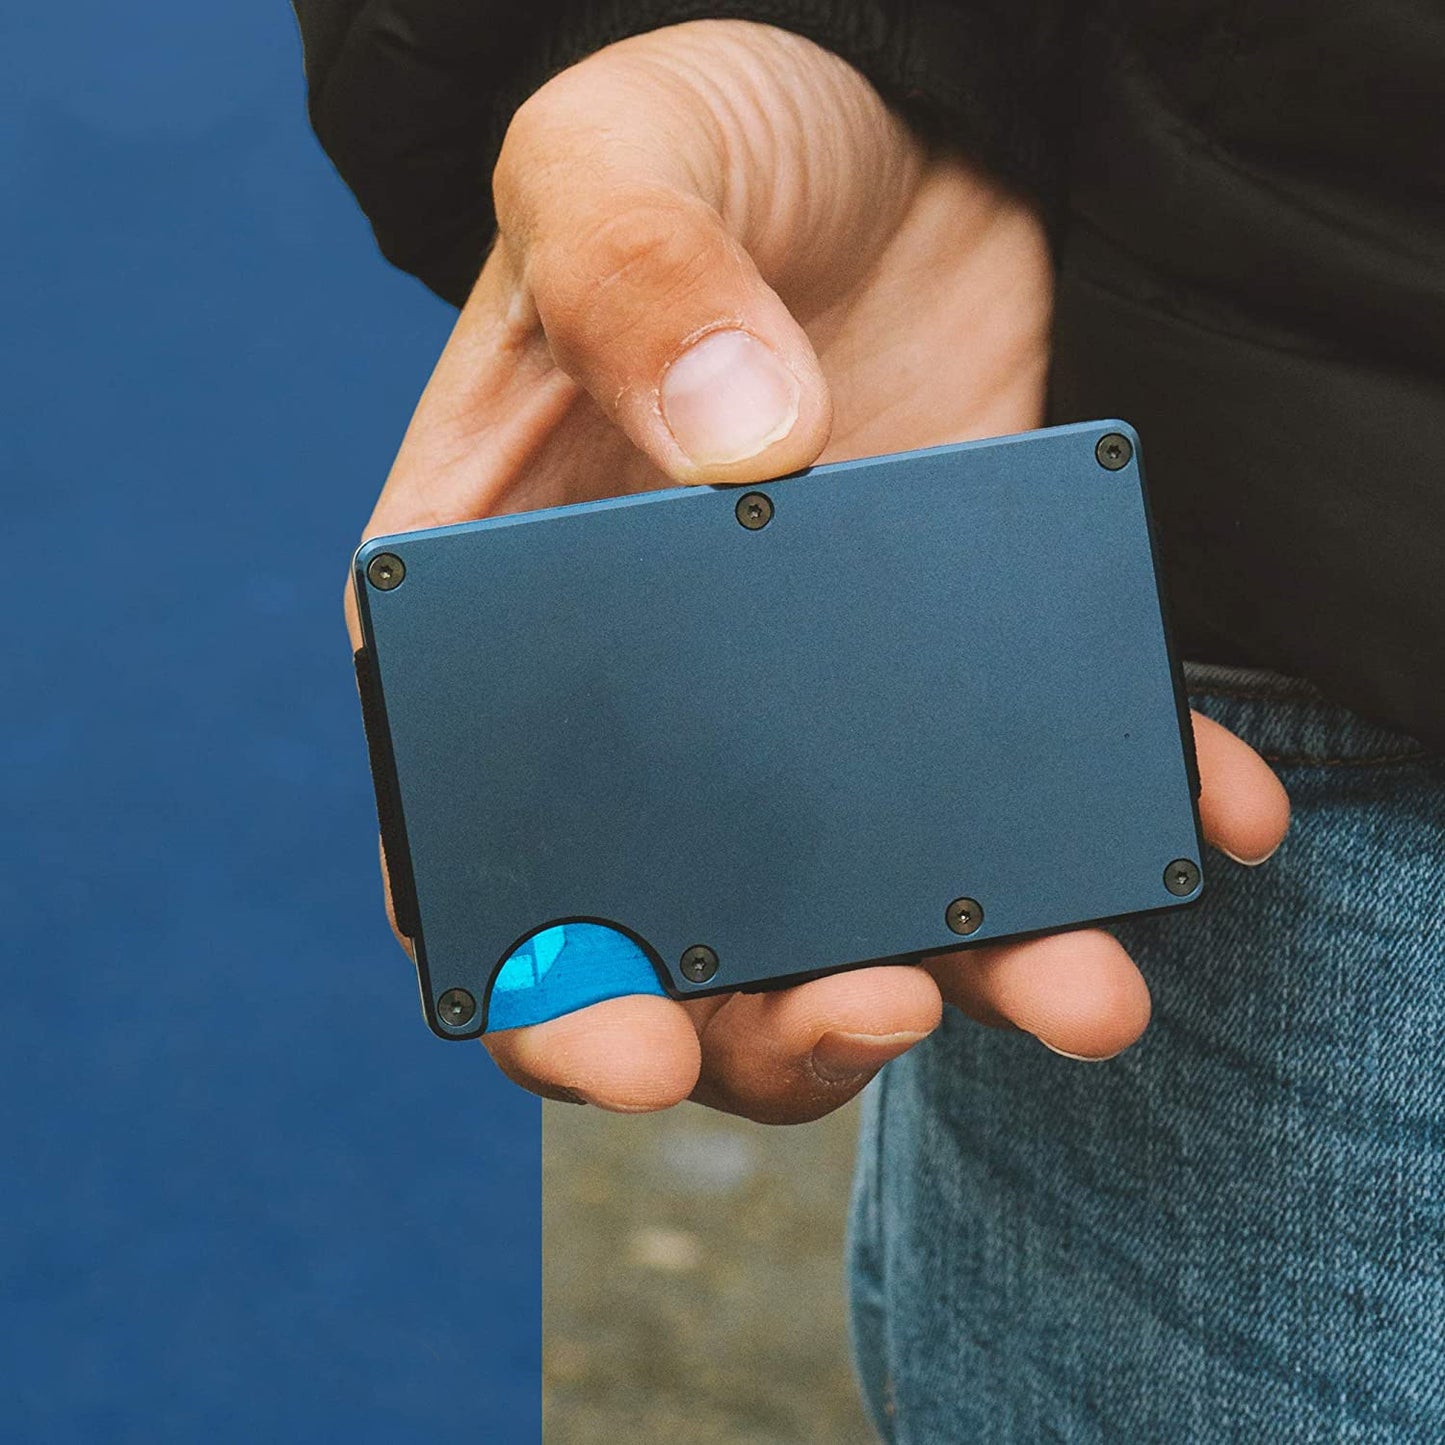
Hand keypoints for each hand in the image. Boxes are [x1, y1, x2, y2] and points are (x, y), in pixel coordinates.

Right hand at [345, 20, 1289, 1120]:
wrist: (893, 126)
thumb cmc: (709, 142)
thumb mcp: (619, 158)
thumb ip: (634, 279)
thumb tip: (739, 447)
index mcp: (512, 626)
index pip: (477, 858)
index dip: (539, 985)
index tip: (629, 1042)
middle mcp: (665, 702)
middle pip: (685, 940)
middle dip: (774, 1024)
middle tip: (877, 1006)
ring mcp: (818, 700)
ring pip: (873, 906)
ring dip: (972, 976)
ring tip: (1077, 986)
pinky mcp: (957, 659)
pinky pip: (1042, 775)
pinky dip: (1127, 818)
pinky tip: (1202, 813)